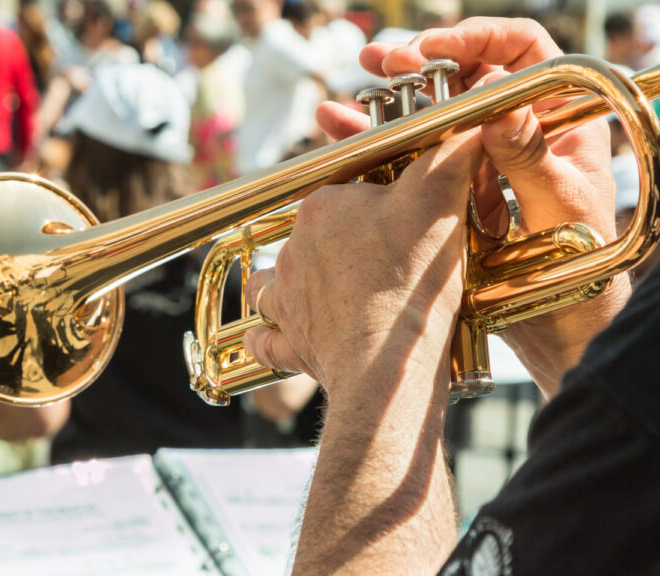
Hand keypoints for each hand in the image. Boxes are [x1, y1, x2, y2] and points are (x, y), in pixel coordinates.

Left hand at [244, 133, 482, 400]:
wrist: (389, 356)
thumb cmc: (411, 278)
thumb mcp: (439, 201)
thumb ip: (451, 155)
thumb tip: (472, 122)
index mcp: (323, 206)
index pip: (348, 192)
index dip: (379, 204)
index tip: (403, 221)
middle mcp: (295, 246)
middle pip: (320, 235)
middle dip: (347, 243)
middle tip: (387, 261)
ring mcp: (287, 293)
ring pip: (281, 278)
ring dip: (295, 282)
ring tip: (328, 293)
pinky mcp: (290, 337)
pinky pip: (267, 338)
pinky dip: (266, 338)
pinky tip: (263, 339)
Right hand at [316, 17, 630, 396]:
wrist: (563, 324)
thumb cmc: (584, 267)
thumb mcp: (559, 207)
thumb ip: (532, 158)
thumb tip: (499, 109)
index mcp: (557, 119)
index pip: (521, 50)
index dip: (475, 39)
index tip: (431, 49)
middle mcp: (517, 131)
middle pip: (464, 78)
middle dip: (416, 66)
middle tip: (379, 61)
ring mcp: (482, 161)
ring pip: (430, 117)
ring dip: (385, 107)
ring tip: (342, 103)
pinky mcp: (455, 192)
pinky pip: (414, 160)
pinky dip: (378, 148)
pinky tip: (341, 137)